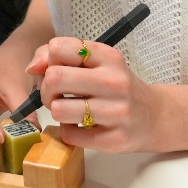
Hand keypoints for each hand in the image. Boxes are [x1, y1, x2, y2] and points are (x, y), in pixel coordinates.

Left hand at [26, 37, 162, 152]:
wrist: (154, 116)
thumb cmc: (117, 86)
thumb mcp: (96, 63)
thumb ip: (59, 57)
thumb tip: (32, 68)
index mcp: (108, 57)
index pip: (58, 48)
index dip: (49, 60)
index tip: (57, 69)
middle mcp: (114, 82)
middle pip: (54, 78)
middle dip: (46, 88)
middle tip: (56, 94)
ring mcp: (116, 112)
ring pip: (58, 109)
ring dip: (56, 111)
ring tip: (69, 110)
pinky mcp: (114, 140)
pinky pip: (70, 135)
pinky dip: (69, 131)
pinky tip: (82, 126)